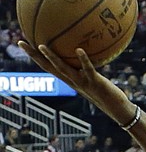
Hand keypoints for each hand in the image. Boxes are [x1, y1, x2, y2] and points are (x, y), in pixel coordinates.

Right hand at [17, 43, 131, 121]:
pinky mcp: (95, 82)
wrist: (117, 109)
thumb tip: (85, 49)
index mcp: (70, 79)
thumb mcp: (94, 78)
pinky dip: (83, 60)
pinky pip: (88, 70)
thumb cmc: (107, 92)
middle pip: (49, 67)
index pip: (48, 67)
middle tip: (21, 43)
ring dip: (52, 58)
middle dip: (34, 56)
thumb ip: (87, 67)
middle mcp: (73, 81)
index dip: (35, 57)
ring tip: (42, 45)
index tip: (24, 44)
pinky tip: (79, 49)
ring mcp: (82, 82)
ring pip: (63, 69)